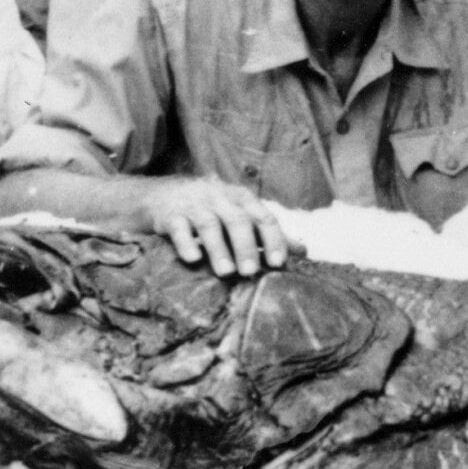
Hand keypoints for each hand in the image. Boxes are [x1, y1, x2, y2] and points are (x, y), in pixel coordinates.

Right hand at [136, 177, 289, 277]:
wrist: (163, 195)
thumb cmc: (212, 209)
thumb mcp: (241, 214)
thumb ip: (268, 232)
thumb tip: (304, 251)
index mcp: (242, 199)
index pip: (264, 218)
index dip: (273, 240)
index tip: (279, 263)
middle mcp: (220, 198)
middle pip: (238, 221)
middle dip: (246, 247)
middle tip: (250, 272)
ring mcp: (194, 205)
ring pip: (209, 225)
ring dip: (219, 248)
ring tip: (226, 272)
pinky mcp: (170, 214)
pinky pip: (178, 228)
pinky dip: (186, 242)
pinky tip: (193, 258)